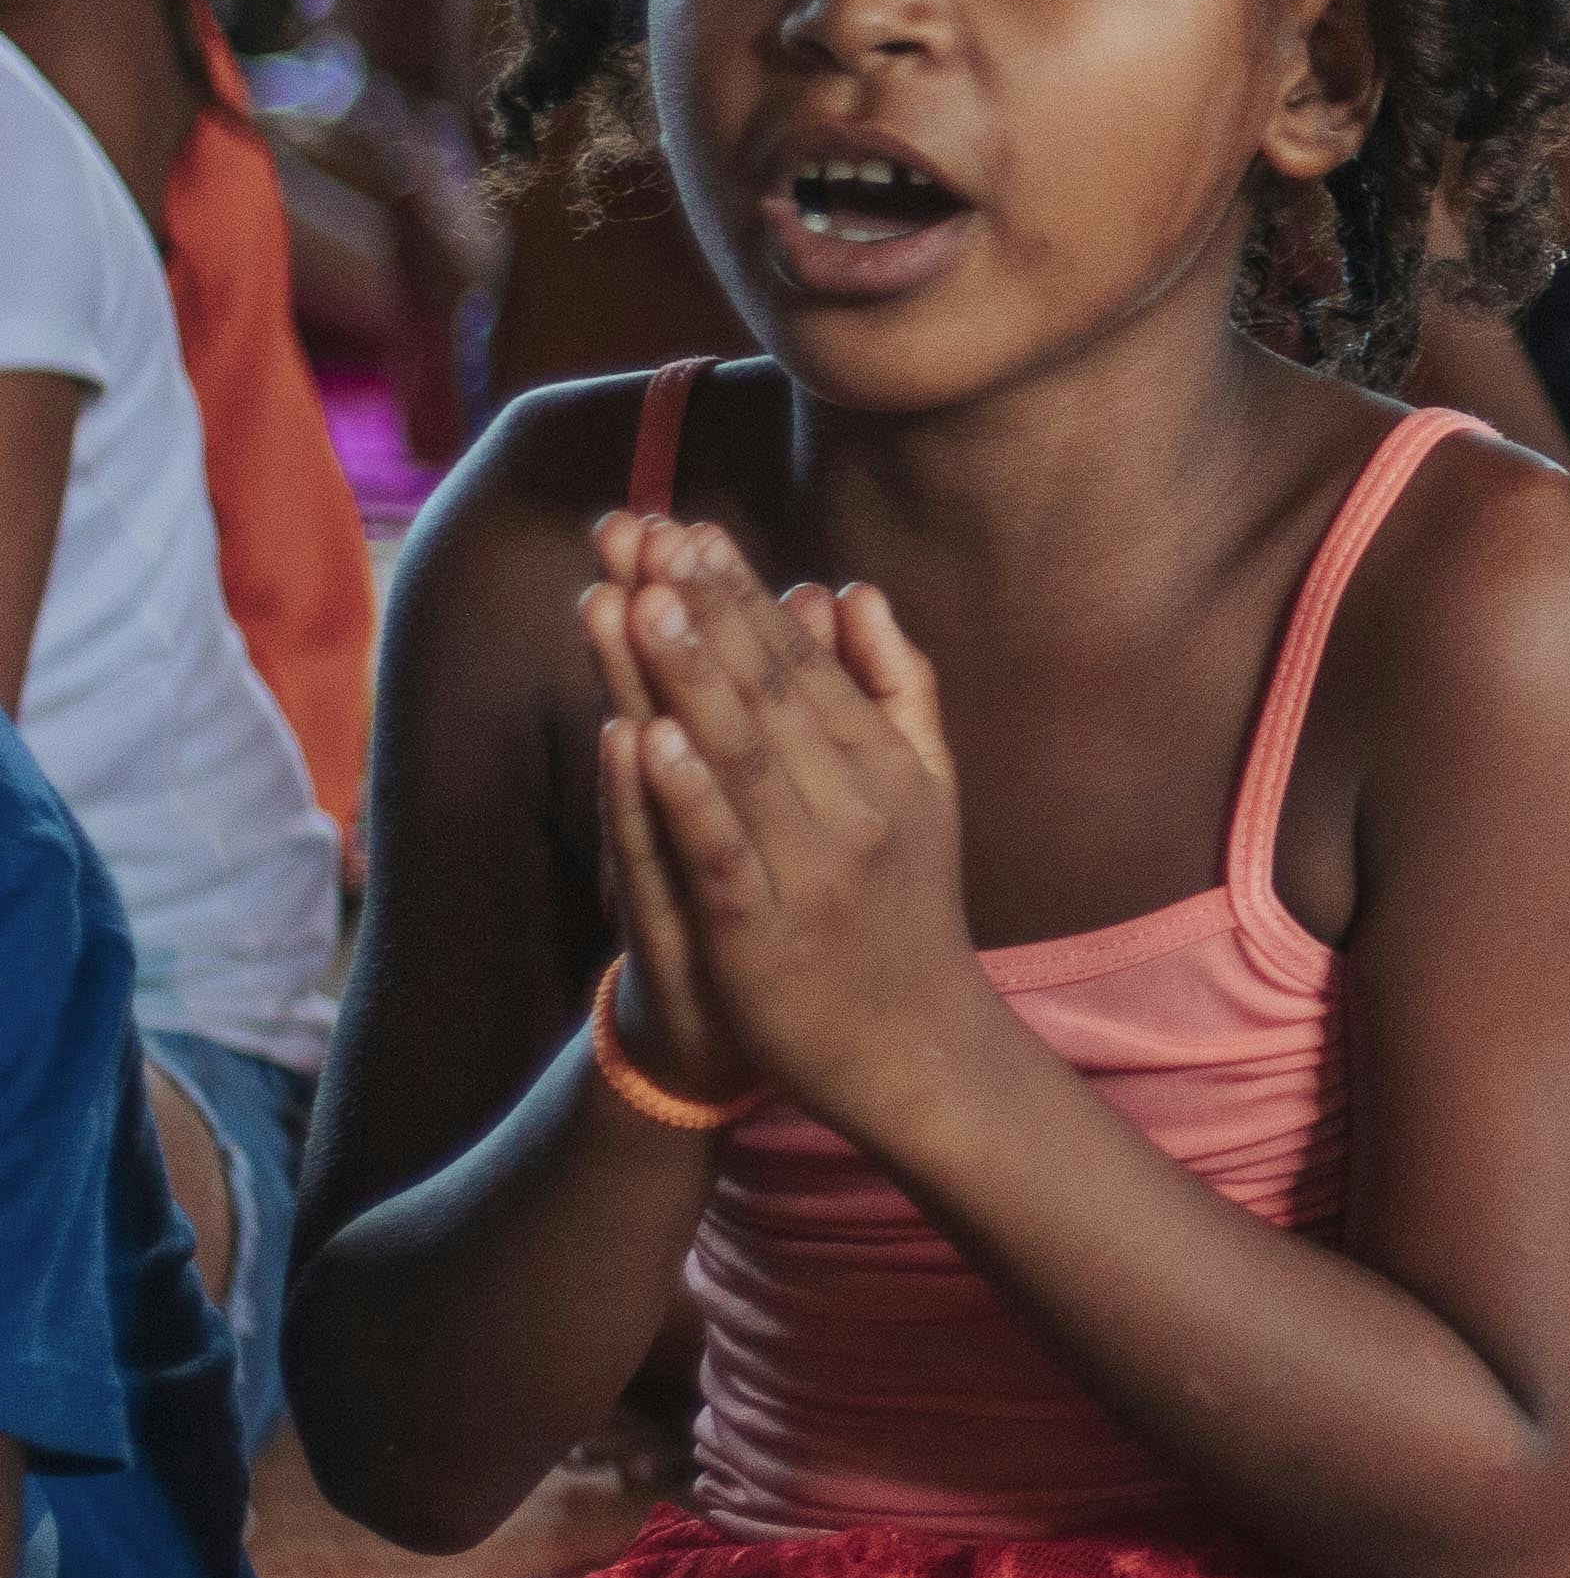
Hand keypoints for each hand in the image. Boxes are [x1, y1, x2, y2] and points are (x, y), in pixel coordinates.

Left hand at [592, 517, 985, 1139]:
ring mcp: (812, 868)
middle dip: (701, 610)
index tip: (689, 528)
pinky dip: (683, 795)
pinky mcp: (763, 934)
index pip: (801, 665)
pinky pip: (718, 852)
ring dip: (684, 676)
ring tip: (637, 601)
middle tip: (649, 534)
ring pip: (735, 758)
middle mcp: (856, 805)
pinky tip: (646, 738)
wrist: (916, 1048)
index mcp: (885, 765)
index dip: (741, 596)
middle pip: (764, 694)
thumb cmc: (907, 910)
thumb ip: (894, 685)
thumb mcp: (925, 786)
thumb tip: (848, 589)